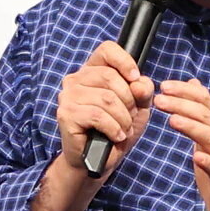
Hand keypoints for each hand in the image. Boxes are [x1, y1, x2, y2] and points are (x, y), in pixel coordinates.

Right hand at [56, 41, 153, 181]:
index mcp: (92, 70)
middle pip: (111, 77)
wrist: (98, 160)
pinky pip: (98, 116)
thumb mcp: (137, 107)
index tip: (135, 79)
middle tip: (129, 117)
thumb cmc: (116, 130)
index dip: (125, 62)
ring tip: (123, 129)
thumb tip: (139, 83)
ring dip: (123, 118)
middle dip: (129, 101)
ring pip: (107, 99)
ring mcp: (68, 96)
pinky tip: (116, 136)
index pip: (107, 50)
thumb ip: (143, 91)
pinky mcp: (66, 114)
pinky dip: (114, 128)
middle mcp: (76, 79)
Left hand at [152, 79, 209, 210]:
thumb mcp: (208, 136)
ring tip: (172, 120)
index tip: (164, 85)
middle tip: (160, 99)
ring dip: (192, 127)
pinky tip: (196, 156)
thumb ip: (200, 112)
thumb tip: (193, 83)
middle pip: (205, 115)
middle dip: (182, 104)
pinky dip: (208, 161)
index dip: (185, 91)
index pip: (204, 101)